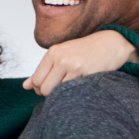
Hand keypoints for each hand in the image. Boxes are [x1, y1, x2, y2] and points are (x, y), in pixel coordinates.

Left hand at [23, 30, 138, 96]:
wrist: (113, 43)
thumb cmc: (86, 51)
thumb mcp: (62, 56)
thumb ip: (43, 71)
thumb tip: (25, 86)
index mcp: (53, 53)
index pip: (36, 80)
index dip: (41, 89)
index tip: (51, 87)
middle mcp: (61, 58)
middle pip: (44, 89)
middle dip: (50, 94)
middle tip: (62, 90)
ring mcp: (73, 65)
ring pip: (56, 92)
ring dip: (62, 95)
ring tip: (72, 88)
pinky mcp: (85, 73)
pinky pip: (71, 92)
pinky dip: (74, 93)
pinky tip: (81, 86)